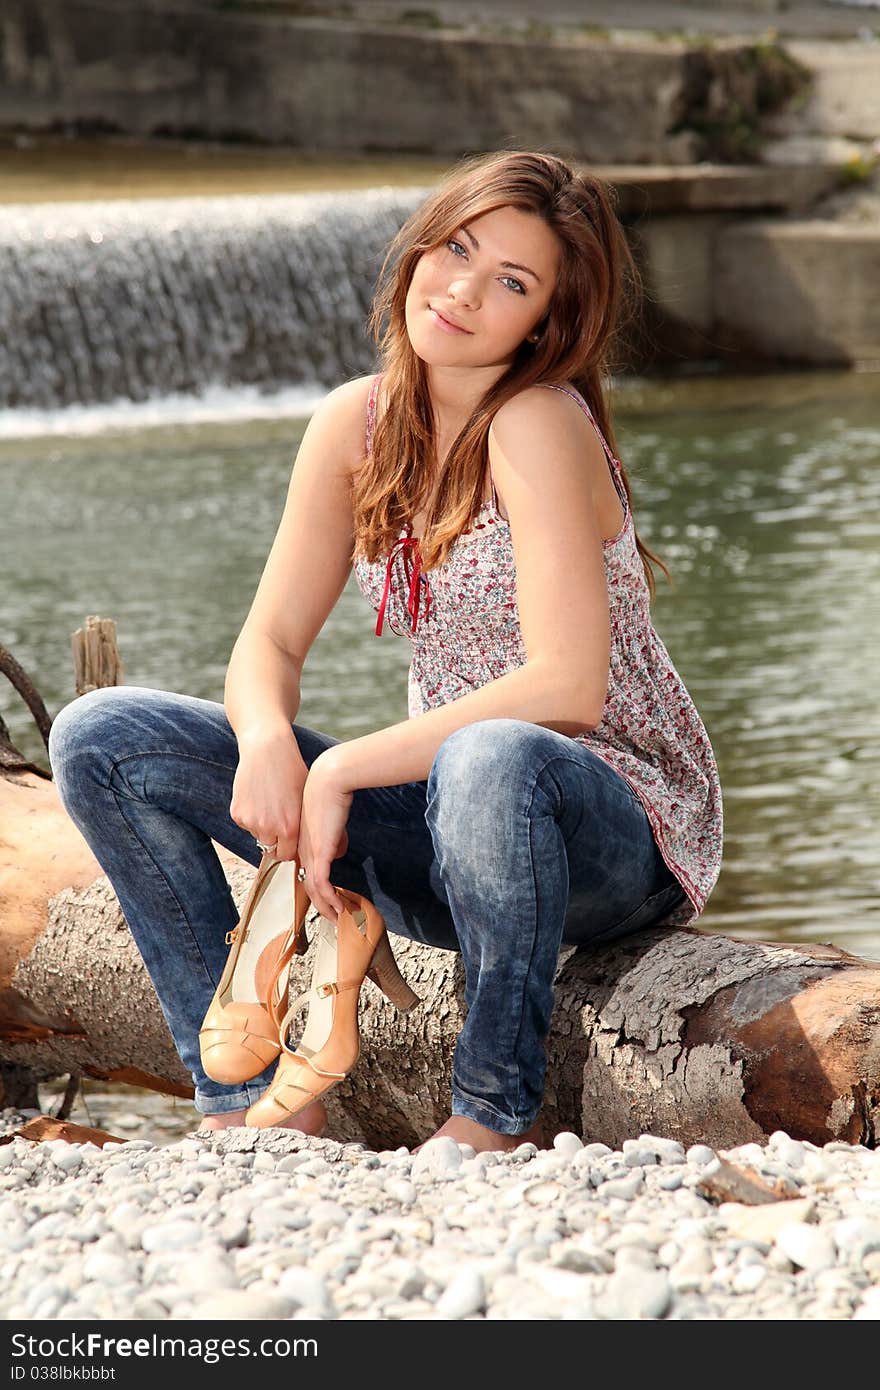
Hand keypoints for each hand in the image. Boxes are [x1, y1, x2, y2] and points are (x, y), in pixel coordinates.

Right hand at [229, 726, 307, 861]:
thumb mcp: (307, 799)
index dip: (291, 849)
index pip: (289, 856)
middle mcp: (269, 828)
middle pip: (271, 851)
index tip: (293, 840)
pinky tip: (259, 798)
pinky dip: (251, 816)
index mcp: (290, 828)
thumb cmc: (292, 771)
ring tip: (271, 806)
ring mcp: (251, 821)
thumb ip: (309, 825)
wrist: (268, 749)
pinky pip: (246, 824)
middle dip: (277, 844)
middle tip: (281, 827)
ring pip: (258, 837)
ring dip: (264, 829)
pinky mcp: (237, 813)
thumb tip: (326, 846)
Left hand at [297, 750, 352, 920]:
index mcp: (303, 841)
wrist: (330, 779)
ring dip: (327, 906)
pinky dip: (331, 898)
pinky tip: (339, 907)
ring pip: (314, 889)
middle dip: (321, 905)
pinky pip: (322, 883)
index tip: (330, 900)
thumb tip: (336, 850)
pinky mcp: (320, 852)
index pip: (307, 872)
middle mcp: (303, 850)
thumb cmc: (331, 790)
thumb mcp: (329, 816)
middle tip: (333, 918)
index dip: (317, 890)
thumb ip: (331, 835)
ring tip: (339, 918)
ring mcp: (310, 852)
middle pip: (308, 886)